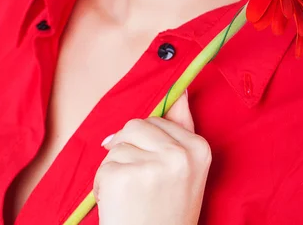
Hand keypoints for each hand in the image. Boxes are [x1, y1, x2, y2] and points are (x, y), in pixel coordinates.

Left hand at [93, 90, 211, 224]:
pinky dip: (103, 184)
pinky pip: (104, 165)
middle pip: (135, 125)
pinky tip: (118, 204)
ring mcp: (152, 166)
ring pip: (118, 143)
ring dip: (115, 167)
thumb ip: (182, 127)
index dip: (147, 143)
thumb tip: (181, 89)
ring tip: (131, 195)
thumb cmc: (167, 213)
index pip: (159, 119)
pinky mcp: (124, 177)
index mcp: (199, 148)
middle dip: (129, 150)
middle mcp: (180, 155)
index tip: (154, 168)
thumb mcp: (186, 171)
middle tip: (141, 184)